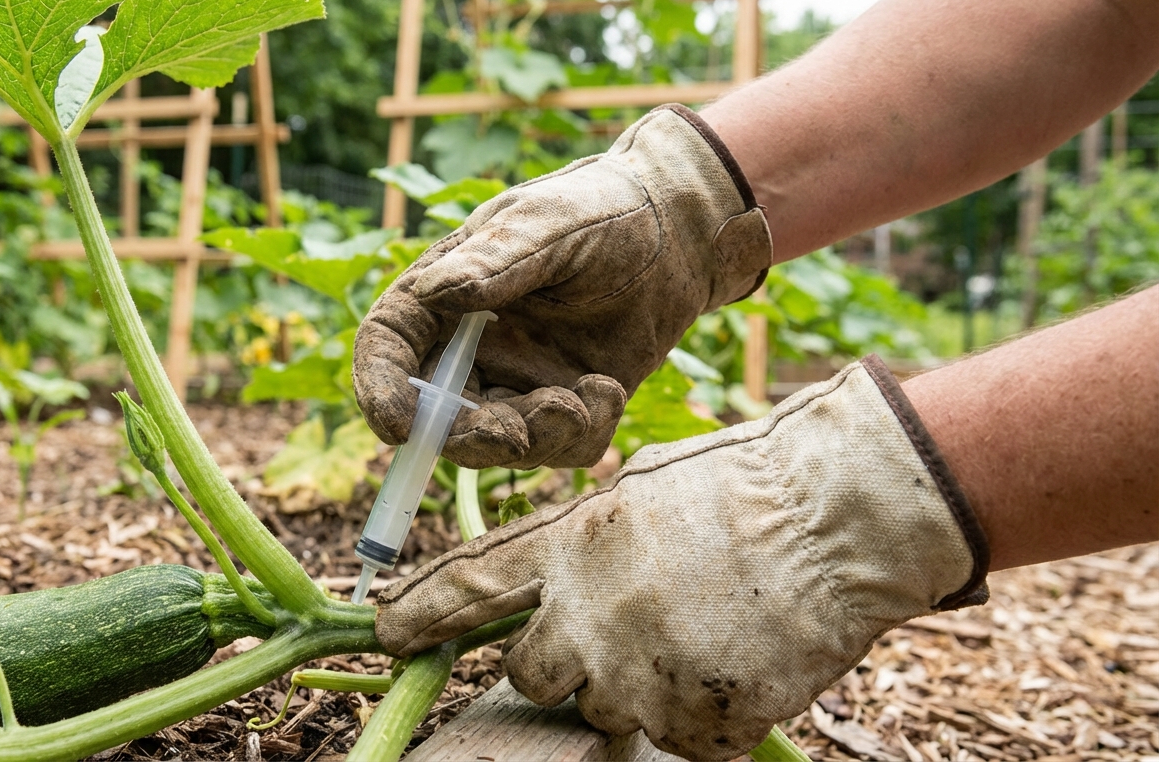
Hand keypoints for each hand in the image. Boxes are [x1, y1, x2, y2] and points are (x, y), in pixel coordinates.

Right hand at [353, 105, 771, 469]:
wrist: (681, 235)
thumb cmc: (605, 209)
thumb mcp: (550, 223)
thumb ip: (497, 259)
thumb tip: (434, 291)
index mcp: (444, 292)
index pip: (388, 345)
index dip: (380, 389)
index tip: (398, 428)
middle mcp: (469, 344)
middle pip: (437, 415)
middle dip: (474, 436)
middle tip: (520, 432)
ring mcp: (516, 378)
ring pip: (497, 441)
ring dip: (537, 437)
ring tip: (590, 395)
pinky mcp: (563, 402)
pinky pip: (557, 447)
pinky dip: (583, 433)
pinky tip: (610, 390)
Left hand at [375, 357, 988, 760]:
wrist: (838, 519)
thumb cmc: (745, 485)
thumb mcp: (641, 488)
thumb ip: (584, 540)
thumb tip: (551, 581)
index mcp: (573, 544)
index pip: (470, 585)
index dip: (421, 611)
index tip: (383, 630)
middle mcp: (591, 614)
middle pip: (529, 673)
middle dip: (560, 661)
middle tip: (618, 633)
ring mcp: (643, 673)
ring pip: (604, 712)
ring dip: (637, 687)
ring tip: (696, 633)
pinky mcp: (696, 719)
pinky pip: (675, 737)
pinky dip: (698, 712)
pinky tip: (734, 660)